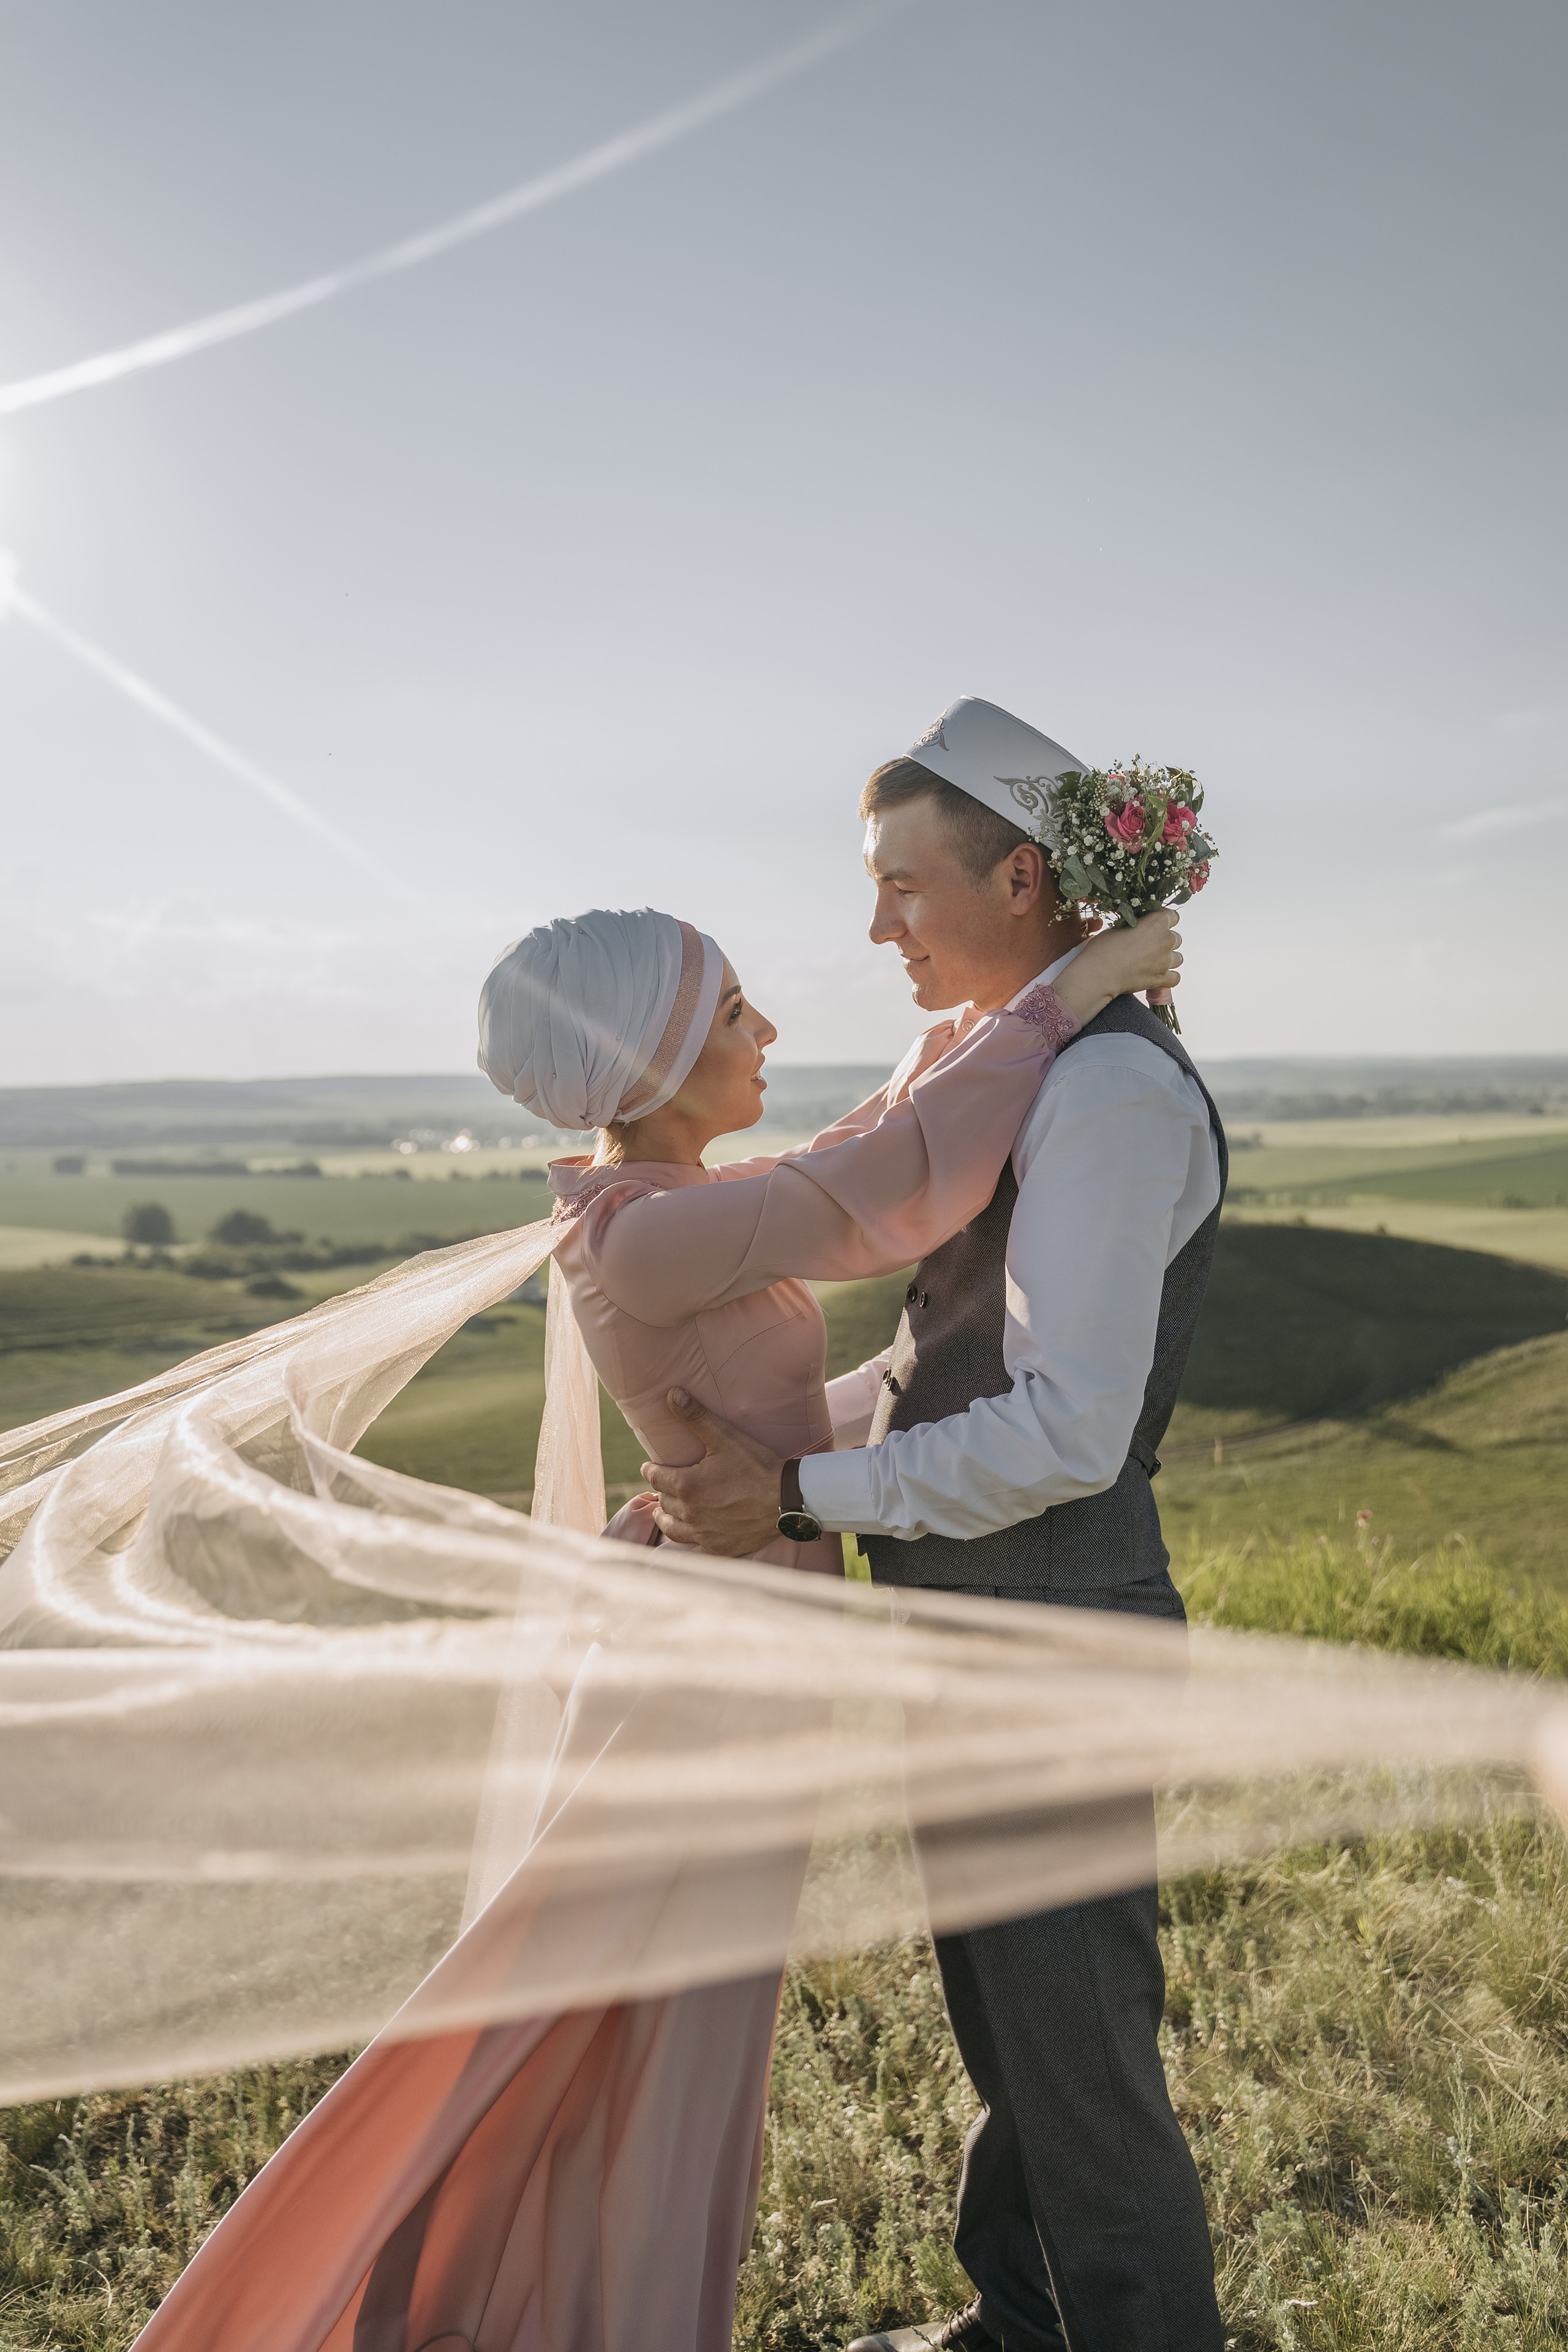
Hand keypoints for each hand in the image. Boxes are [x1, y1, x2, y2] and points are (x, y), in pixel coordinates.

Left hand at [642, 1390, 785, 1556]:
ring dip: (666, 1516)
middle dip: (662, 1490)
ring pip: (671, 1526)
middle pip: (663, 1501)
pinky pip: (692, 1543)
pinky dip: (687, 1534)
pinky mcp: (719, 1547)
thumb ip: (696, 1417)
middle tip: (664, 1484)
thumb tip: (673, 1395)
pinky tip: (691, 1529)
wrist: (788, 1500)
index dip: (650, 1469)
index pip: (655, 1477)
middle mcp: (690, 1513)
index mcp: (687, 1485)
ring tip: (664, 1511)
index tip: (650, 1467)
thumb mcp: (726, 1437)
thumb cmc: (757, 1466)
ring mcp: (704, 1533)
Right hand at [1057, 909, 1180, 1020]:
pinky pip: (1175, 977)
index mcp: (1157, 922)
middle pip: (1176, 938)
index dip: (1163, 921)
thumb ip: (1136, 925)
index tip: (1153, 926)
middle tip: (1148, 947)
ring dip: (1168, 959)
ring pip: (1178, 958)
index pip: (1173, 916)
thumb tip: (1138, 927)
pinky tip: (1157, 975)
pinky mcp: (1162, 979)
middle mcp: (1166, 939)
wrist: (1099, 973)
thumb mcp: (1118, 927)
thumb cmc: (1104, 948)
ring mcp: (1166, 960)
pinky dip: (1168, 977)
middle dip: (1165, 941)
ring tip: (1152, 962)